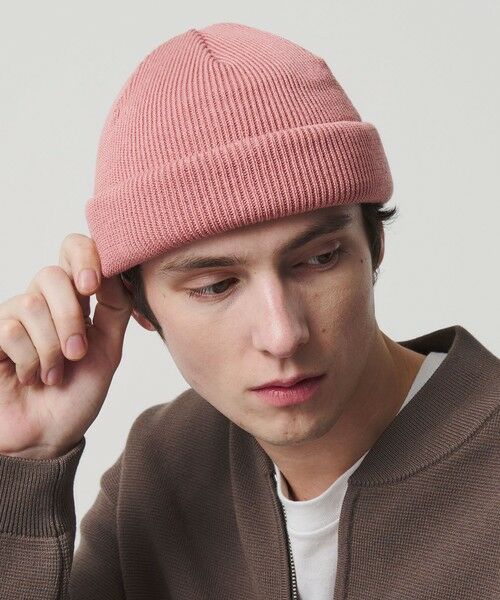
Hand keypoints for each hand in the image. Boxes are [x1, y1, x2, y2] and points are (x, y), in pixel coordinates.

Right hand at [0, 234, 132, 458]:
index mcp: (76, 299)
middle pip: (52, 276)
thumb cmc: (78, 393)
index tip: (93, 285)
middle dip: (69, 317)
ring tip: (54, 374)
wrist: (49, 435)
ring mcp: (15, 317)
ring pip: (32, 305)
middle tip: (76, 354)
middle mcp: (44, 301)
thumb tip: (114, 270)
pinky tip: (30, 377)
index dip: (83, 256)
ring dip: (50, 348)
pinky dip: (30, 360)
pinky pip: (10, 330)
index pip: (73, 249)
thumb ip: (115, 308)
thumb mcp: (109, 349)